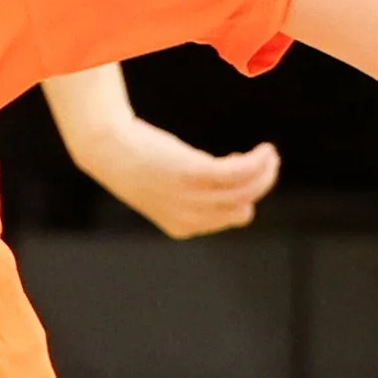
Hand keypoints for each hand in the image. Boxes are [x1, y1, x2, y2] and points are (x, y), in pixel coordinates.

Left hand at [86, 122, 281, 237]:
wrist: (108, 150)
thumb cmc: (135, 164)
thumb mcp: (163, 189)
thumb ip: (189, 194)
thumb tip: (222, 182)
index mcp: (181, 227)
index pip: (228, 219)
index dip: (242, 197)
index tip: (240, 172)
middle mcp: (189, 218)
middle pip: (243, 208)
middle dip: (261, 185)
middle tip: (267, 162)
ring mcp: (192, 197)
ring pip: (247, 191)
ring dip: (266, 172)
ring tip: (269, 154)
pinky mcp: (195, 174)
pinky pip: (240, 172)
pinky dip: (258, 161)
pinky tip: (264, 150)